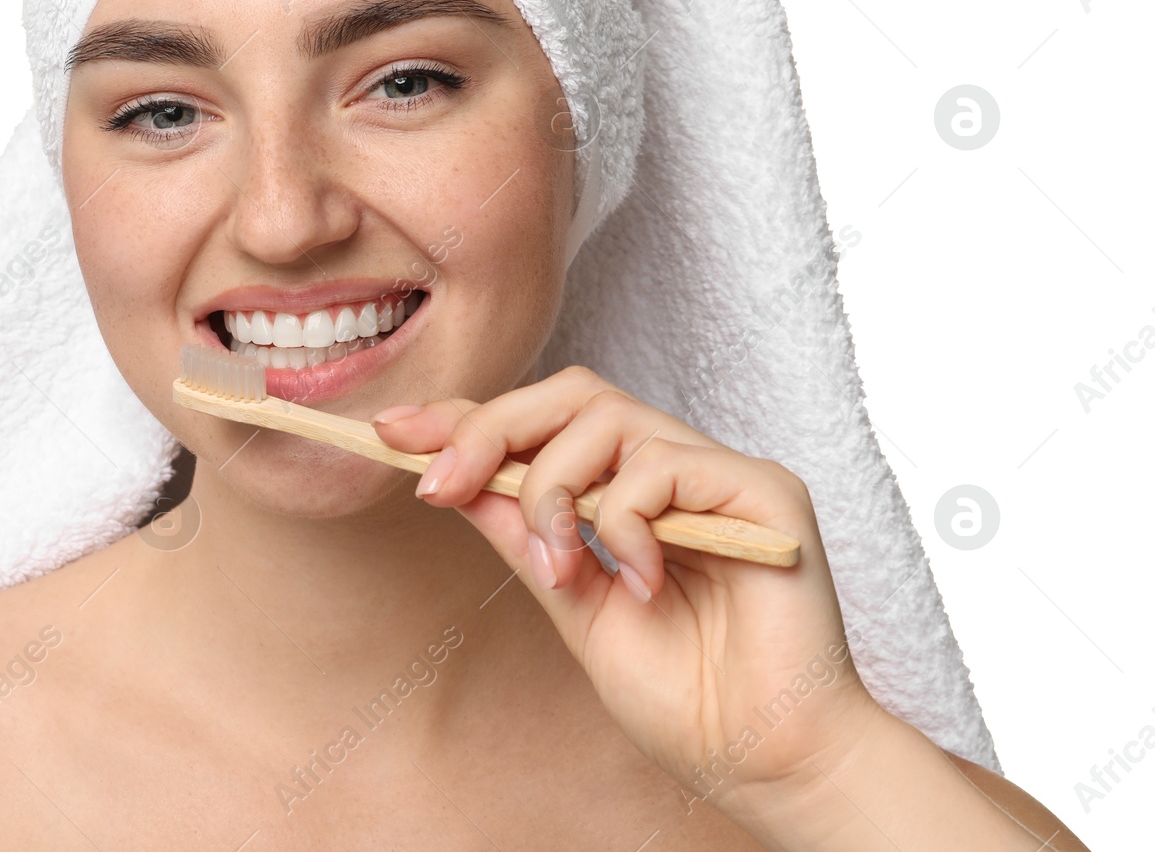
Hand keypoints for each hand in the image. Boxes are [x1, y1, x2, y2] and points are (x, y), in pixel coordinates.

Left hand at [371, 365, 887, 809]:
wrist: (763, 760)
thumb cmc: (684, 697)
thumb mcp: (572, 605)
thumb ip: (525, 536)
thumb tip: (454, 478)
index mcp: (631, 494)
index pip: (543, 425)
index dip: (467, 419)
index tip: (391, 432)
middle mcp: (676, 469)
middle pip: (572, 395)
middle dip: (491, 430)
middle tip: (440, 485)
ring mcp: (718, 475)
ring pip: (607, 420)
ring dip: (556, 491)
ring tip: (565, 569)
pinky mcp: (763, 491)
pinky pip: (664, 466)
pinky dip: (627, 523)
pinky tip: (642, 582)